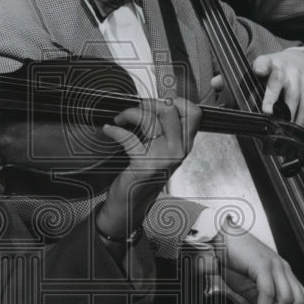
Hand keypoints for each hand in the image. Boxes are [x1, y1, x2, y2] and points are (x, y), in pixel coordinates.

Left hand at [98, 96, 200, 240]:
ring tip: (120, 119)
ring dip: (130, 113)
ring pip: (150, 119)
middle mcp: (178, 150)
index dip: (175, 100)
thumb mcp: (162, 150)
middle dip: (148, 102)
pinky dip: (115, 130)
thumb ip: (166, 130)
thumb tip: (156, 102)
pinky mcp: (145, 165)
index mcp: (184, 144)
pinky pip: (129, 137)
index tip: (157, 102)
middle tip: (136, 109)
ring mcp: (163, 158)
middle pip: (170, 109)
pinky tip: (109, 130)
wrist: (132, 203)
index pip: (193, 112)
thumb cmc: (144, 175)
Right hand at [219, 230, 303, 303]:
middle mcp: (282, 268)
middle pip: (299, 302)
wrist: (221, 238)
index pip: (303, 300)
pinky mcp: (261, 265)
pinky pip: (268, 292)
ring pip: (287, 299)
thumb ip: (261, 299)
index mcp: (283, 273)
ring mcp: (274, 265)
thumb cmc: (233, 259)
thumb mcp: (251, 283)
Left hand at [252, 49, 303, 126]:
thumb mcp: (261, 69)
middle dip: (272, 97)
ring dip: (288, 113)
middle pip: (278, 81)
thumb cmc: (276, 70)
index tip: (259, 71)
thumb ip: (248, 81)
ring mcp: (297, 76)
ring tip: (282, 126)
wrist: (303, 60)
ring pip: (294, 95)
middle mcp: (283, 68)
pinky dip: (301, 117)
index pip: (263, 62)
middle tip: (268, 112)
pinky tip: (296, 127)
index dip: (262, 66)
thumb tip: (224, 93)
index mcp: (268, 63)